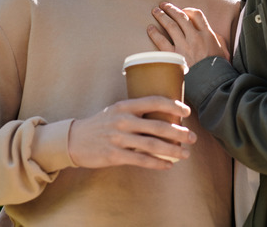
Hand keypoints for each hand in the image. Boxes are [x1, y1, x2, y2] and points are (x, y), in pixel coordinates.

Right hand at [67, 96, 196, 169]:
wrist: (74, 140)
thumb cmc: (100, 125)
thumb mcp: (115, 111)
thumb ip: (136, 112)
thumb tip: (164, 117)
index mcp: (125, 106)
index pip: (154, 101)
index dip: (173, 105)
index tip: (187, 111)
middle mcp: (123, 120)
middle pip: (158, 125)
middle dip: (179, 132)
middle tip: (193, 137)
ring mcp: (118, 138)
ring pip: (152, 144)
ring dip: (172, 150)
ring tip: (185, 153)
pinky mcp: (114, 155)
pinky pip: (141, 160)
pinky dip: (157, 163)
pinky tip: (168, 165)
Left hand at [147, 2, 230, 66]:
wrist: (212, 84)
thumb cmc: (218, 70)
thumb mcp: (224, 52)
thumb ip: (219, 41)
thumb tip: (215, 36)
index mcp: (208, 35)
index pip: (197, 15)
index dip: (188, 10)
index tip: (182, 10)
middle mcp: (195, 37)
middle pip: (181, 17)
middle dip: (171, 9)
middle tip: (163, 5)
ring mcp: (184, 46)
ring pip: (171, 25)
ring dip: (162, 16)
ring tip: (155, 11)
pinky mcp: (175, 56)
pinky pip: (161, 41)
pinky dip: (154, 33)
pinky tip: (150, 28)